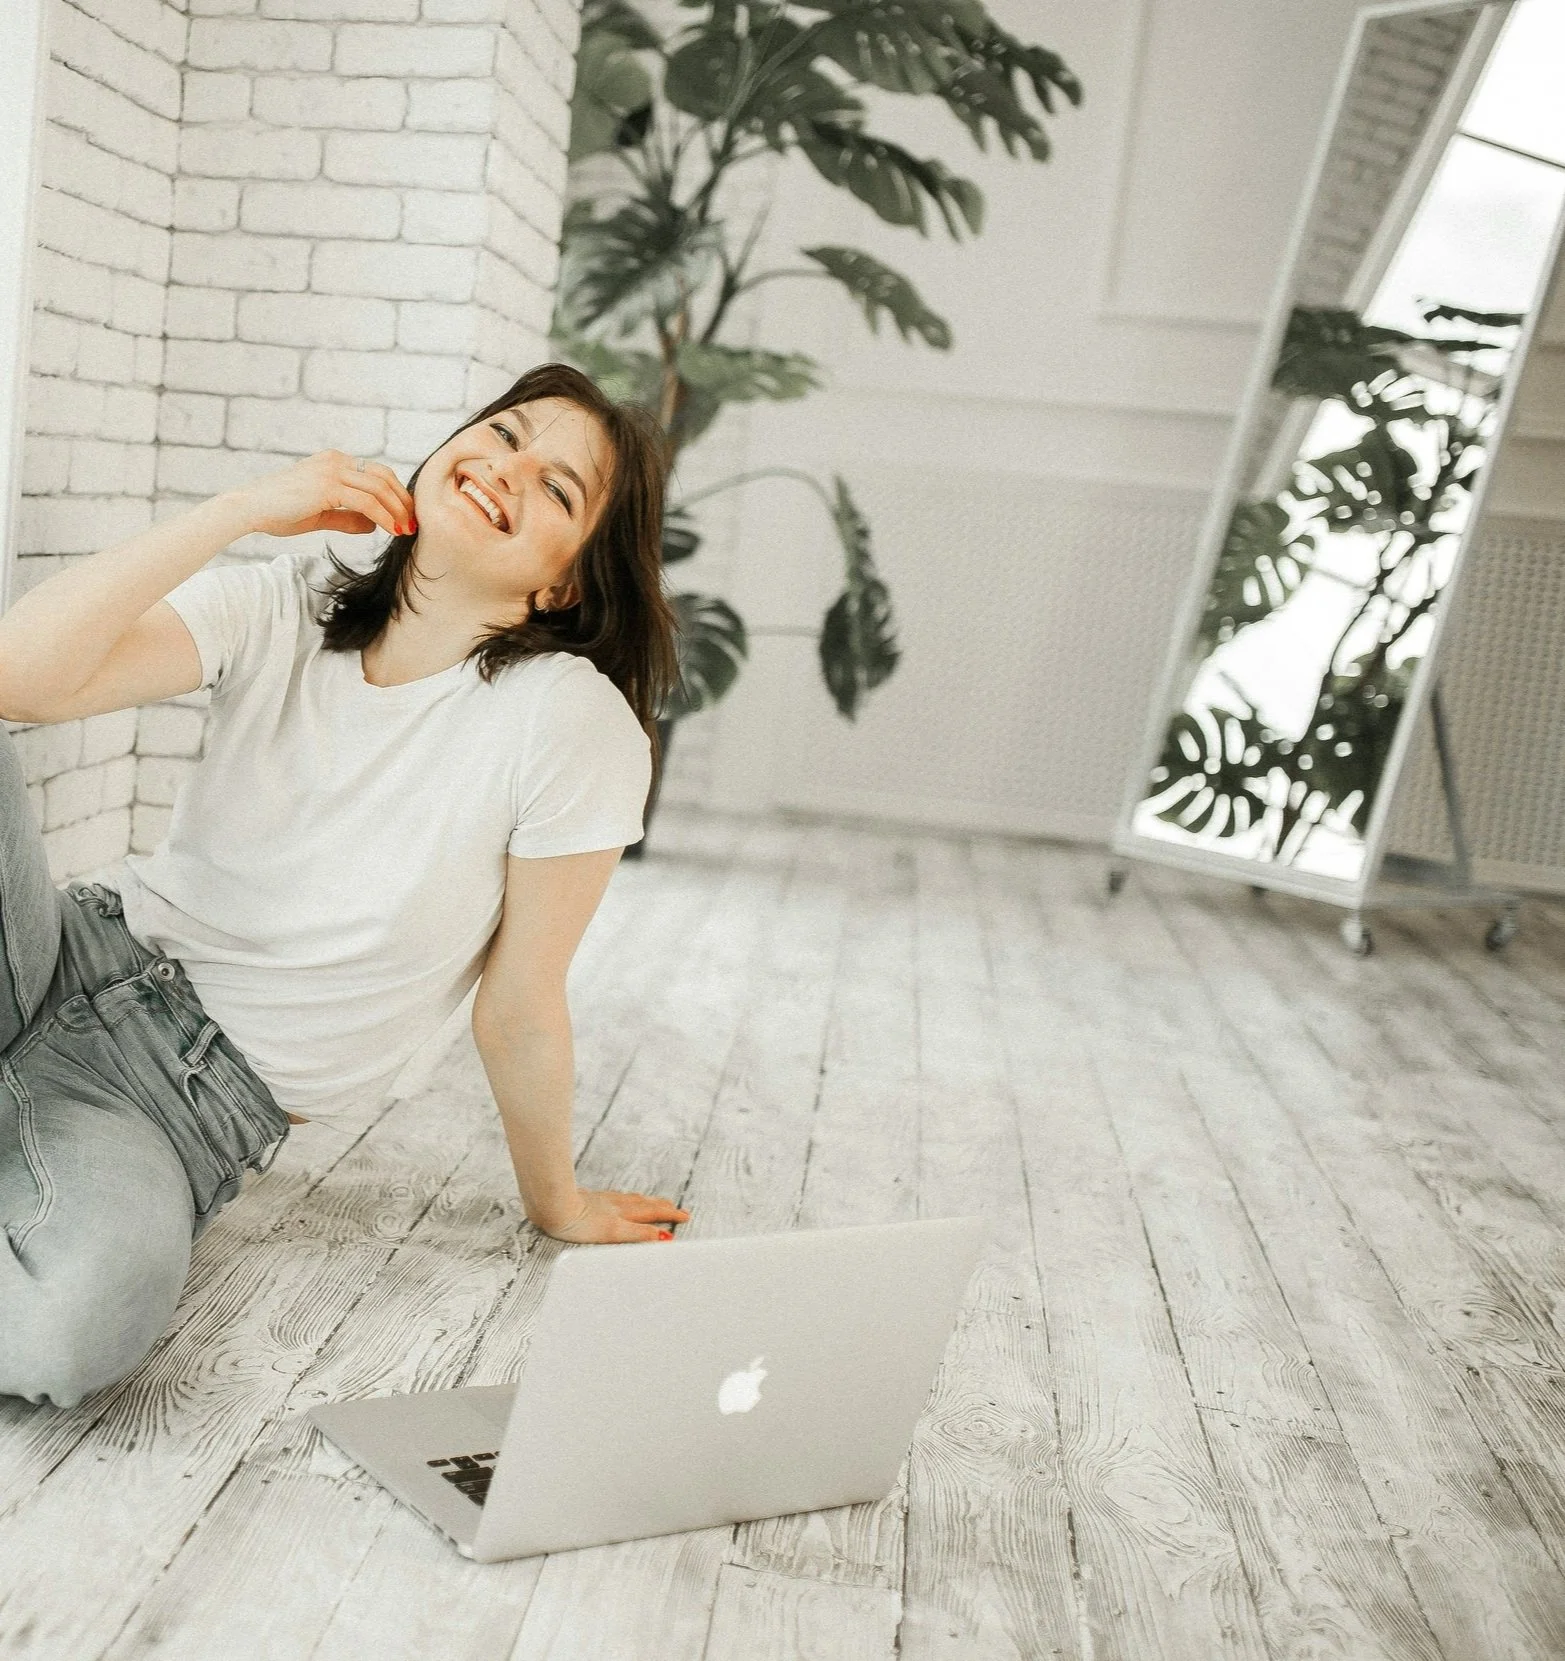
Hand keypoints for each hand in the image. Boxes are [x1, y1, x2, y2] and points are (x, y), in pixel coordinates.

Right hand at [221, 450, 417, 539]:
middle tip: (413, 523)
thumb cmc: (277, 512)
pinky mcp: (327, 485)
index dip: (395, 494)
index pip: (376, 474)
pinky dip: (384, 516)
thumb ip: (347, 517)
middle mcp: (335, 461)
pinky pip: (367, 501)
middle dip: (402, 501)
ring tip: (406, 530)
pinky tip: (392, 530)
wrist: (248, 508)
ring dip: (397, 510)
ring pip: (379, 488)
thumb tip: (374, 525)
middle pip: (383, 476)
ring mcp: (331, 470)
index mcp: (333, 462)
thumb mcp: (320, 515)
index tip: (406, 516)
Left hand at [536, 1188, 690, 1243]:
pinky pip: (615, 1198)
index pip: (653, 1213)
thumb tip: (663, 1238)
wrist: (552, 1206)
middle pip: (645, 1204)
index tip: (685, 1216)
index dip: (670, 1215)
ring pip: (631, 1199)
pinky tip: (618, 1200)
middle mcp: (616, 1204)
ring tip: (654, 1202)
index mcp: (623, 1214)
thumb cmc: (577, 1221)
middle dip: (662, 1207)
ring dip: (646, 1202)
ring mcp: (602, 1201)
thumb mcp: (613, 1232)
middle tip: (675, 1208)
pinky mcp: (588, 1199)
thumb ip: (639, 1234)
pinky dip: (626, 1199)